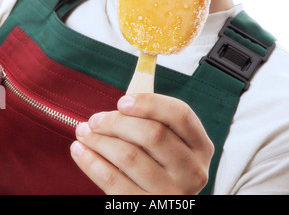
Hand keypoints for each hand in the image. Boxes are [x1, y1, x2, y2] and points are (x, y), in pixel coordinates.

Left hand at [70, 93, 213, 194]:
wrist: (162, 204)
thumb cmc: (161, 163)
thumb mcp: (169, 141)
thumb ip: (153, 117)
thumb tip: (128, 94)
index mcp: (200, 146)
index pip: (180, 114)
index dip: (150, 103)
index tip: (122, 101)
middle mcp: (192, 171)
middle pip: (153, 134)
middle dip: (117, 122)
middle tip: (95, 119)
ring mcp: (172, 193)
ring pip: (130, 157)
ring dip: (99, 140)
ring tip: (83, 132)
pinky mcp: (147, 208)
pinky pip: (113, 182)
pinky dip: (92, 163)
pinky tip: (80, 151)